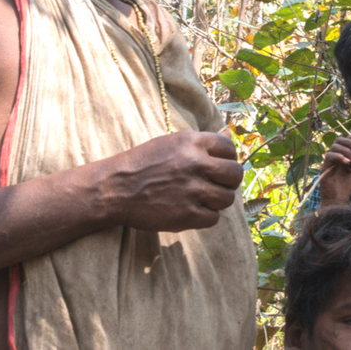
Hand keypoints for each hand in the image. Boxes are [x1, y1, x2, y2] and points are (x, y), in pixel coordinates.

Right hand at [104, 131, 243, 232]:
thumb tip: (229, 132)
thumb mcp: (170, 143)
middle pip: (235, 174)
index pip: (229, 148)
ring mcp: (193, 190)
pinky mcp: (188, 214)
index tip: (220, 165)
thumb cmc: (142, 164)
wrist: (115, 188)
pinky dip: (205, 216)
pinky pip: (213, 218)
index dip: (228, 158)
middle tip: (216, 184)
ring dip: (217, 200)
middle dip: (229, 181)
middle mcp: (196, 164)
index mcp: (191, 142)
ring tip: (201, 198)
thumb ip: (201, 142)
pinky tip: (191, 210)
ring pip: (227, 198)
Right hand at [317, 133, 350, 206]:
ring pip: (335, 146)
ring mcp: (329, 161)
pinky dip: (340, 156)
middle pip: (340, 139)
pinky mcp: (325, 167)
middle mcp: (335, 156)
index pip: (348, 140)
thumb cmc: (346, 187)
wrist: (339, 200)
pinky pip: (330, 155)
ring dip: (347, 150)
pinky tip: (347, 163)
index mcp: (343, 155)